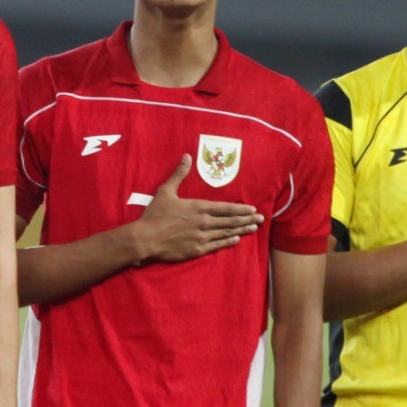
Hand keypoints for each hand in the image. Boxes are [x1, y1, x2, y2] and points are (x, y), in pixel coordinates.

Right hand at [128, 156, 261, 262]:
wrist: (146, 238)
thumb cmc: (155, 214)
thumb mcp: (165, 191)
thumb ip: (179, 174)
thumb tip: (187, 156)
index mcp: (198, 207)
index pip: (226, 208)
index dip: (240, 209)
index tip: (252, 209)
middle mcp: (204, 222)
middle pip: (230, 220)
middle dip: (247, 219)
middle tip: (261, 219)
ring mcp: (202, 237)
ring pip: (226, 232)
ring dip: (242, 230)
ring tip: (253, 228)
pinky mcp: (197, 249)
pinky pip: (217, 245)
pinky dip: (228, 241)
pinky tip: (237, 239)